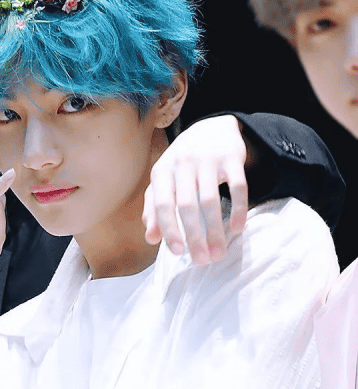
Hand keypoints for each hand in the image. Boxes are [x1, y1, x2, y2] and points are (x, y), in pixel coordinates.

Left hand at [143, 115, 248, 263]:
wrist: (211, 128)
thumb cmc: (182, 165)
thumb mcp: (163, 181)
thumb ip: (154, 208)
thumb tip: (150, 238)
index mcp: (163, 171)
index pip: (164, 205)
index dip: (170, 229)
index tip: (178, 252)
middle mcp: (183, 163)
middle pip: (187, 206)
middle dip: (194, 236)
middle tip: (201, 261)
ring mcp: (208, 159)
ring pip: (211, 200)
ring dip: (215, 230)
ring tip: (218, 253)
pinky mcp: (232, 157)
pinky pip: (238, 186)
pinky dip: (238, 209)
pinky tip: (238, 229)